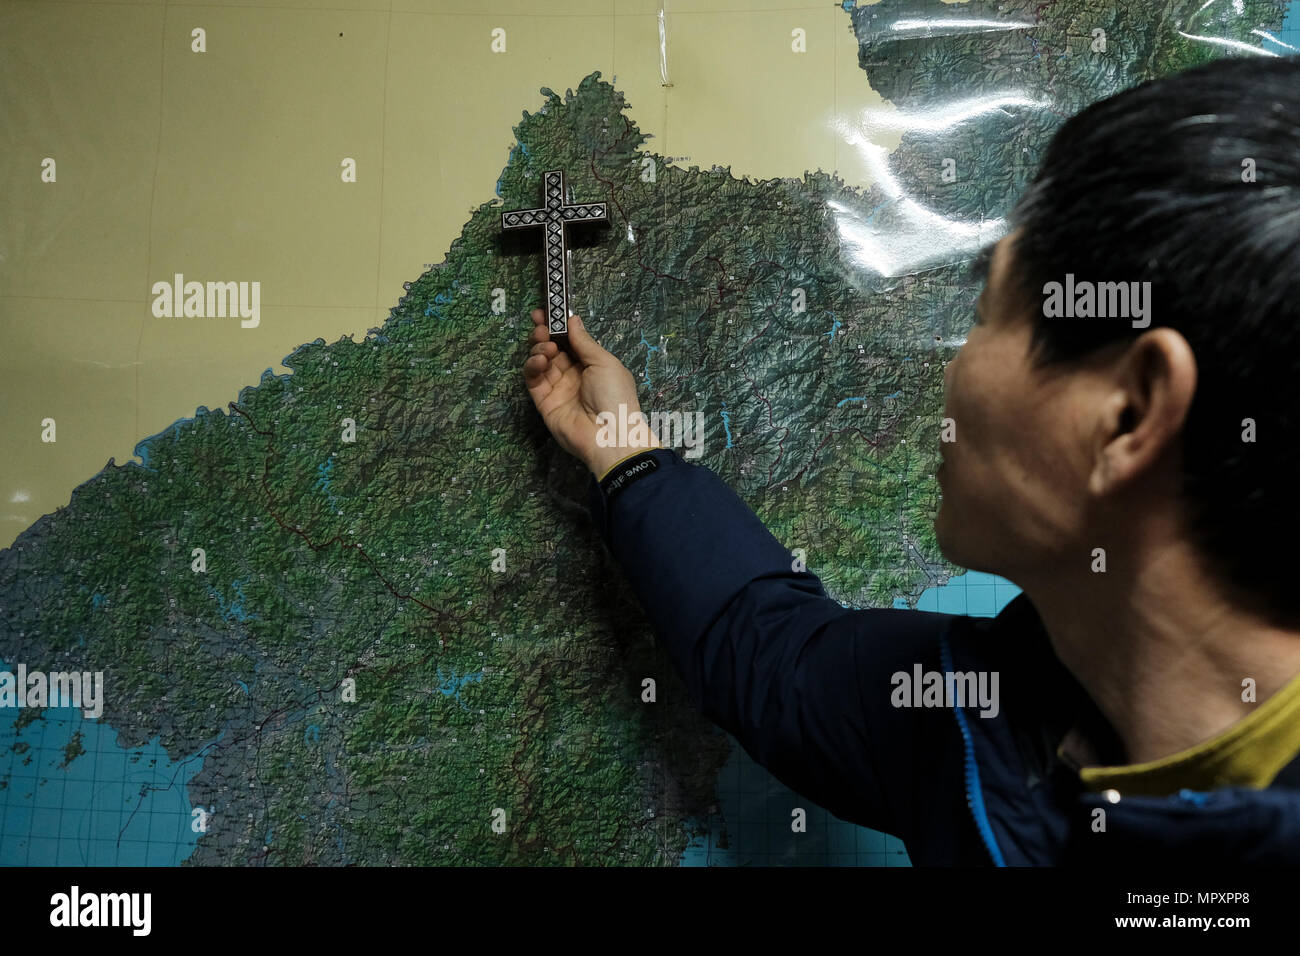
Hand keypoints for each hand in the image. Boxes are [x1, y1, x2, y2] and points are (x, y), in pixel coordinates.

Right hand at [522, 308, 658, 476]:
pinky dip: (532, 365)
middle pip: (553, 349)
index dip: (558, 326)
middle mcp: (573, 375)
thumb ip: (584, 341)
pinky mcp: (544, 402)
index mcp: (592, 365)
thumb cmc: (614, 395)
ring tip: (546, 346)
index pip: (570, 341)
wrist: (609, 435)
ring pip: (541, 361)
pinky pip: (533, 379)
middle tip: (541, 325)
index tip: (546, 311)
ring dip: (540, 348)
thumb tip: (572, 318)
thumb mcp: (604, 362)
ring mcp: (557, 388)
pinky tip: (541, 359)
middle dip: (545, 333)